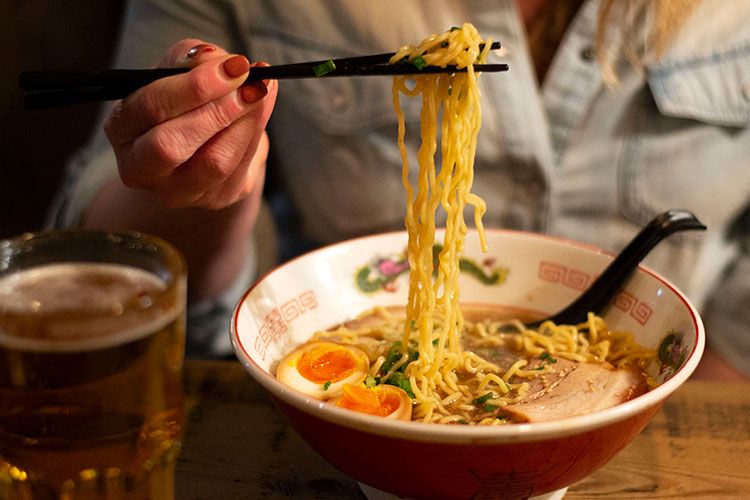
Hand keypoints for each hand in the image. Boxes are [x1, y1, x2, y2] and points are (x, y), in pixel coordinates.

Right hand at [103, 39, 276, 208]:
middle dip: (217, 110)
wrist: (201, 140)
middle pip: (171, 145)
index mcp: (121, 129)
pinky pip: (240, 168)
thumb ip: (190, 59)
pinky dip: (255, 133)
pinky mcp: (214, 200)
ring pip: (214, 163)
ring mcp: (177, 191)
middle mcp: (140, 168)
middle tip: (250, 83)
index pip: (151, 107)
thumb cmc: (181, 101)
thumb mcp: (176, 71)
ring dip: (245, 122)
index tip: (233, 65)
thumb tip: (216, 59)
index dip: (194, 86)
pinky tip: (262, 108)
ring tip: (260, 90)